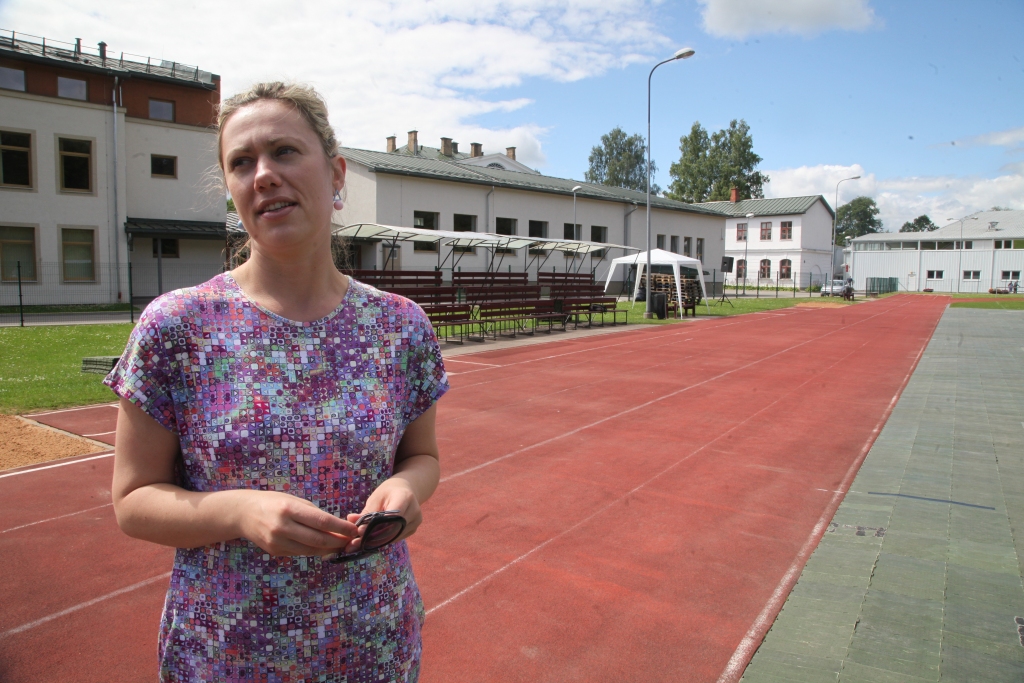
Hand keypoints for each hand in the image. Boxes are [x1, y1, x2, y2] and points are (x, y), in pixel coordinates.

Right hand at [236, 490, 358, 556]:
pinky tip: (323, 548)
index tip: (354, 530)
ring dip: (329, 549)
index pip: (322, 522)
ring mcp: (277, 541)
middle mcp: (282, 527)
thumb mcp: (295, 500)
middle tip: (351, 541)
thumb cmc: (275, 502)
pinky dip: (314, 551)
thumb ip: (314, 515)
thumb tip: (338, 528)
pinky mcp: (275, 551)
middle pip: (318, 540)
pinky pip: (300, 553)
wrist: (244, 513)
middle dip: (338, 542)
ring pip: (311, 550)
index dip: (341, 528)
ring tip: (341, 545)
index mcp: (290, 509)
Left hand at [343, 478, 421, 552]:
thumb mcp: (376, 498)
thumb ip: (366, 511)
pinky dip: (384, 540)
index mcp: (405, 497)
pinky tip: (371, 542)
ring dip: (377, 541)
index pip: (392, 515)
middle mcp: (414, 511)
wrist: (404, 490)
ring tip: (360, 543)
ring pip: (395, 536)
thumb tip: (350, 520)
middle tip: (355, 542)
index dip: (376, 525)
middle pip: (393, 528)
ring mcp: (416, 521)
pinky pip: (397, 538)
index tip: (360, 530)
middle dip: (373, 536)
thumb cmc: (388, 493)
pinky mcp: (413, 529)